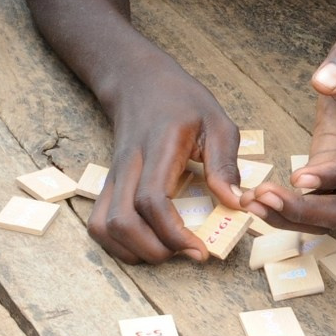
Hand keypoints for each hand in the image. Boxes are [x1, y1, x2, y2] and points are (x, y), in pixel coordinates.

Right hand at [91, 65, 242, 262]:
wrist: (140, 82)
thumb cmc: (184, 102)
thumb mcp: (218, 122)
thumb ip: (225, 163)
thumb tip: (235, 202)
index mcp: (159, 149)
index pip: (153, 200)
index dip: (173, 233)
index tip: (201, 250)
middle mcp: (129, 166)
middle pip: (122, 221)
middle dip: (155, 249)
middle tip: (189, 253)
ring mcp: (113, 176)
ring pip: (104, 227)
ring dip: (134, 251)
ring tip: (170, 251)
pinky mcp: (108, 184)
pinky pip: (99, 223)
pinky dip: (119, 244)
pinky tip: (148, 244)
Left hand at [241, 26, 335, 232]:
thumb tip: (322, 82)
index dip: (335, 176)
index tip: (298, 175)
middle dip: (305, 211)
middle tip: (263, 196)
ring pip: (327, 218)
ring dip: (289, 218)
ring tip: (251, 202)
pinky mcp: (329, 178)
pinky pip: (311, 207)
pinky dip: (284, 211)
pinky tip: (254, 200)